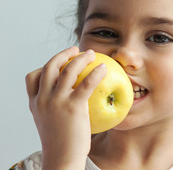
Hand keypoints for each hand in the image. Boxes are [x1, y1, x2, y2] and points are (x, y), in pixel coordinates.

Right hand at [25, 46, 106, 168]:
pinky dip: (96, 72)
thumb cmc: (60, 143)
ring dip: (81, 58)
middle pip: (50, 67)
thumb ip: (54, 107)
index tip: (59, 61)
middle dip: (63, 54)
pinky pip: (87, 83)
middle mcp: (42, 99)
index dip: (45, 66)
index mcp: (35, 103)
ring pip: (68, 70)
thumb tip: (71, 96)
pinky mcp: (73, 106)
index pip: (32, 77)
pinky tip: (104, 68)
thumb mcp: (50, 122)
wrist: (62, 159)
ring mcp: (56, 102)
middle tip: (76, 50)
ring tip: (92, 54)